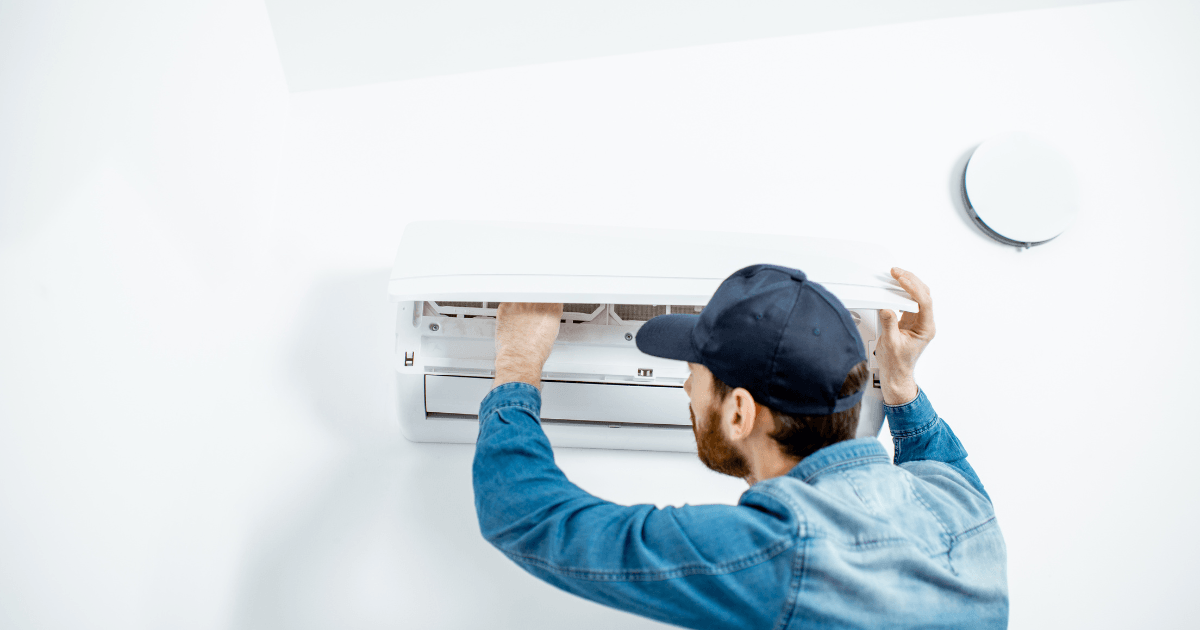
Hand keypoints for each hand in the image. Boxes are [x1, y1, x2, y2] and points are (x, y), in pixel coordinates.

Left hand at [493, 302, 563, 389]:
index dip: (545, 301)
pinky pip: (507, 304)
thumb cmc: (536, 350)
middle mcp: (535, 302)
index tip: (543, 306)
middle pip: (533, 295)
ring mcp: (519, 303)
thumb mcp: (552, 330)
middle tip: (530, 317)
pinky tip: (512, 323)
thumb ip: (549, 315)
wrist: (520, 358)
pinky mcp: (505, 307)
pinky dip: (508, 311)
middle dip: (532, 303)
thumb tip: (545, 312)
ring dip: (520, 306)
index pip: (548, 294)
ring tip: (521, 322)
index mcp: (551, 306)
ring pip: (519, 298)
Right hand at [876, 267, 934, 404]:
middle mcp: (924, 323)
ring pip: (918, 296)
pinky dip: (902, 292)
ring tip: (896, 275)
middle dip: (911, 280)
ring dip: (908, 284)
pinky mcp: (909, 320)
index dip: (913, 288)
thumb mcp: (890, 343)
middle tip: (897, 272)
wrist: (896, 374)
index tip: (901, 279)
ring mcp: (918, 321)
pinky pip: (909, 301)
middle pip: (923, 295)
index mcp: (926, 328)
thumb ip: (889, 324)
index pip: (924, 302)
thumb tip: (886, 308)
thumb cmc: (896, 363)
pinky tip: (895, 287)